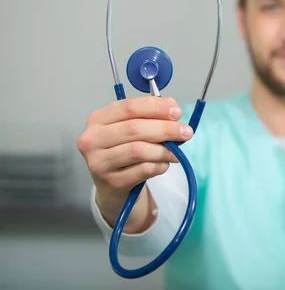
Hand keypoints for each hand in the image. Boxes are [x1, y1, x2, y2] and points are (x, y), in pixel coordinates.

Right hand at [77, 96, 192, 202]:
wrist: (112, 184)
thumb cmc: (123, 149)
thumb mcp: (132, 128)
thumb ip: (151, 114)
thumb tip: (172, 106)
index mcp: (98, 119)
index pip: (128, 107)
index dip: (155, 108)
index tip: (177, 112)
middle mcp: (92, 139)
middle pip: (134, 128)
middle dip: (165, 129)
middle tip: (186, 132)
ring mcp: (99, 162)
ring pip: (139, 150)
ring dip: (164, 150)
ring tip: (176, 152)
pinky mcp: (111, 181)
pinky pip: (144, 170)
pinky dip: (160, 165)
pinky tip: (164, 164)